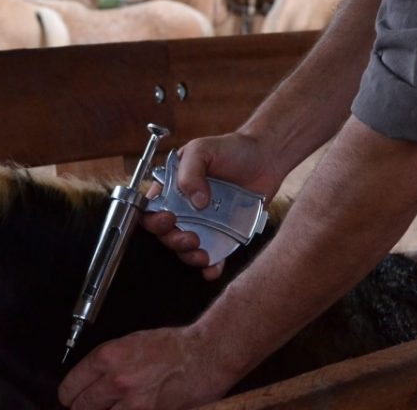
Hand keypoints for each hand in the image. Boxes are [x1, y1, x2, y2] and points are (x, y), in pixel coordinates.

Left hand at [58, 325, 237, 409]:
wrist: (204, 355)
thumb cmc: (172, 346)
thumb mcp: (131, 342)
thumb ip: (108, 362)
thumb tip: (91, 379)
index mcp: (108, 357)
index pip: (71, 386)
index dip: (70, 393)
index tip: (71, 396)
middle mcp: (116, 381)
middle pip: (80, 407)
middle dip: (82, 407)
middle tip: (89, 405)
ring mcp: (132, 404)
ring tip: (115, 406)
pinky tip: (130, 409)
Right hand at [142, 131, 286, 278]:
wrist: (266, 157)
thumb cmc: (231, 148)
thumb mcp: (203, 149)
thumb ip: (191, 170)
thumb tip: (195, 200)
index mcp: (172, 188)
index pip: (151, 209)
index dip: (153, 219)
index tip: (168, 219)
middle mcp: (185, 208)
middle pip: (166, 233)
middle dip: (173, 241)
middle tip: (191, 238)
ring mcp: (204, 223)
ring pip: (186, 249)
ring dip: (189, 256)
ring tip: (202, 255)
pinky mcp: (224, 234)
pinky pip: (214, 256)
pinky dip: (211, 267)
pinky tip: (212, 268)